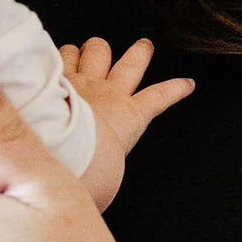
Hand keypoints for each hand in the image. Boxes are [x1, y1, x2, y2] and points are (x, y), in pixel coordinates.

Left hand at [60, 35, 193, 208]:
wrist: (60, 149)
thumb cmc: (85, 169)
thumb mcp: (106, 180)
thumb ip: (105, 174)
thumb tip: (97, 194)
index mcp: (128, 118)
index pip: (160, 98)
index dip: (175, 89)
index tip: (187, 83)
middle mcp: (108, 93)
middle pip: (132, 63)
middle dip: (141, 52)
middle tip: (144, 46)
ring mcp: (83, 81)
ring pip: (97, 50)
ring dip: (95, 50)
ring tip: (91, 51)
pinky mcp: (58, 77)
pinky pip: (62, 55)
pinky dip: (60, 54)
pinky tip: (54, 56)